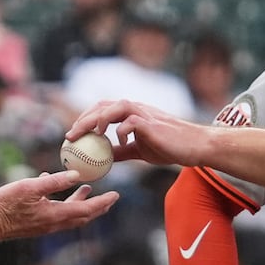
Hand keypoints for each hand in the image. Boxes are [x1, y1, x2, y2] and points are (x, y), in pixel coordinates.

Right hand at [0, 171, 118, 240]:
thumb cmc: (6, 205)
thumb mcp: (30, 187)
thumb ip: (54, 181)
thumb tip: (76, 175)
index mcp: (55, 215)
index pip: (86, 209)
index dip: (103, 202)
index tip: (115, 195)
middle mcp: (54, 223)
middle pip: (83, 216)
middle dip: (98, 207)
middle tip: (109, 197)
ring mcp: (45, 226)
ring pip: (71, 216)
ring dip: (81, 204)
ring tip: (86, 190)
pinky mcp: (38, 225)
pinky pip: (58, 214)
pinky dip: (65, 204)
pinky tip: (55, 190)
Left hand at [66, 101, 213, 167]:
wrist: (194, 146)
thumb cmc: (169, 147)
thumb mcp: (138, 150)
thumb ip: (121, 151)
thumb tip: (103, 158)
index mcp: (130, 114)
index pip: (102, 109)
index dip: (85, 119)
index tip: (73, 135)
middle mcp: (135, 109)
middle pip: (103, 106)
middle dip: (84, 118)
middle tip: (71, 136)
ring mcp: (144, 114)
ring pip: (116, 107)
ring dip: (99, 119)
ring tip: (90, 134)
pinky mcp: (152, 123)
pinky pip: (131, 122)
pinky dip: (121, 131)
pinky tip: (119, 143)